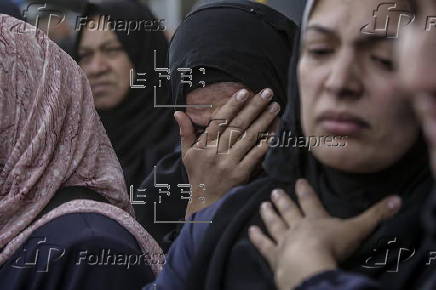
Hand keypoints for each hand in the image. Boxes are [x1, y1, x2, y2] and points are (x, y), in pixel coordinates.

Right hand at [174, 88, 279, 216]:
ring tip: (275, 107)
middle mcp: (215, 152)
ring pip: (248, 137)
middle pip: (237, 125)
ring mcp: (228, 163)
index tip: (244, 91)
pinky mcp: (240, 174)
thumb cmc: (197, 174)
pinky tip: (275, 131)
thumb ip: (185, 132)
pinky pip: (255, 155)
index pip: (218, 120)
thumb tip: (178, 112)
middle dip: (253, 107)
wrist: (205, 201)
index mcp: (203, 145)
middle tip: (267, 92)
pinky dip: (266, 142)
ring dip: (263, 120)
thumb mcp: (186, 154)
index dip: (232, 105)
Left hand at [249, 179, 401, 289]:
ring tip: (263, 205)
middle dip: (282, 201)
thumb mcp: (358, 229)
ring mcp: (284, 241)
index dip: (305, 191)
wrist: (310, 265)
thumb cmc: (334, 246)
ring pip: (275, 225)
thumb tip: (397, 199)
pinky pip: (264, 245)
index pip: (310, 202)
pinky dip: (257, 238)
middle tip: (274, 191)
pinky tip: (250, 231)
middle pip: (289, 211)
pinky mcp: (275, 256)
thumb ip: (375, 216)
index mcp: (316, 220)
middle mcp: (297, 227)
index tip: (298, 181)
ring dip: (269, 215)